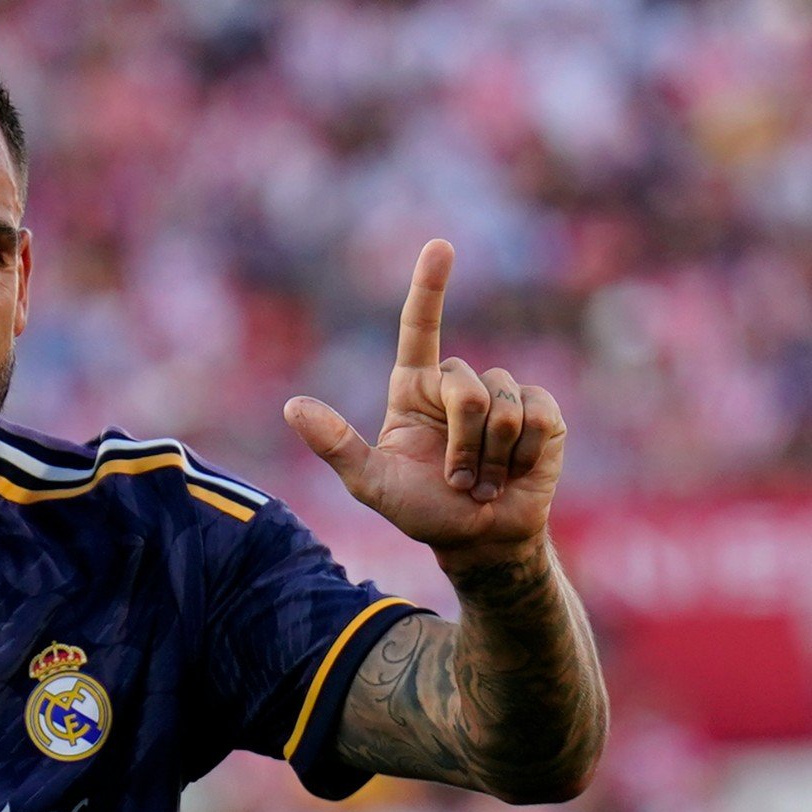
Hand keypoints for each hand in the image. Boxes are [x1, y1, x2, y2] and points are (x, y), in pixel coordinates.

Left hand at [283, 240, 565, 568]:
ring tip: (483, 481)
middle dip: (462, 443)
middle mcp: (457, 385)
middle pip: (466, 388)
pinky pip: (537, 417)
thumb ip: (336, 446)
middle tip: (458, 480)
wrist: (480, 540)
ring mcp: (503, 396)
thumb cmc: (422, 510)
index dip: (430, 287)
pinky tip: (517, 472)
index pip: (420, 328)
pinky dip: (524, 454)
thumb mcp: (371, 483)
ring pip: (502, 406)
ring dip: (490, 457)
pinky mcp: (543, 413)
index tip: (440, 246)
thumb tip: (292, 406)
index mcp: (414, 389)